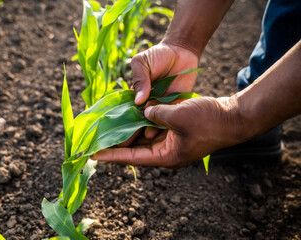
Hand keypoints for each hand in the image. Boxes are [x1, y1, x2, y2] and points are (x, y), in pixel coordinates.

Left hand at [93, 96, 247, 168]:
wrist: (234, 117)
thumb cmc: (208, 120)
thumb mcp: (178, 115)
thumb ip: (156, 114)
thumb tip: (145, 112)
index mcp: (166, 156)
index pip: (132, 158)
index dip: (112, 155)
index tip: (94, 154)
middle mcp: (166, 152)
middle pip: (137, 148)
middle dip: (119, 141)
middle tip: (100, 135)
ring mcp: (172, 142)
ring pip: (145, 137)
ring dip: (132, 129)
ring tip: (112, 123)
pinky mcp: (177, 132)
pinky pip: (156, 128)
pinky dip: (146, 121)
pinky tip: (135, 112)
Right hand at [127, 42, 198, 142]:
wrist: (181, 51)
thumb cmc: (158, 55)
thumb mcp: (142, 62)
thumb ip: (139, 79)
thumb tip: (138, 101)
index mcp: (136, 95)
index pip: (125, 111)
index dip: (118, 121)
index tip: (110, 133)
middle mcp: (147, 104)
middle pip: (137, 121)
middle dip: (129, 133)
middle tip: (121, 145)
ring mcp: (161, 107)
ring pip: (151, 123)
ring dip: (144, 133)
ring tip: (136, 146)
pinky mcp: (175, 107)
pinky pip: (168, 119)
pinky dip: (161, 127)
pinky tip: (154, 136)